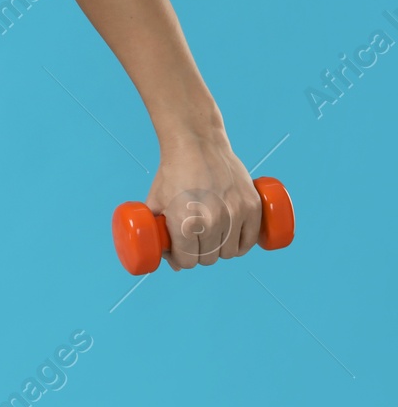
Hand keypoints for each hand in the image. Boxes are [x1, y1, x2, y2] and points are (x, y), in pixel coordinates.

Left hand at [144, 133, 261, 270]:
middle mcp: (212, 221)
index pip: (187, 261)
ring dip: (220, 251)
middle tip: (193, 243)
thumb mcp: (156, 201)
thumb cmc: (173, 173)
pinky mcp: (252, 206)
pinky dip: (241, 245)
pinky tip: (233, 242)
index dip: (180, 260)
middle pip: (208, 258)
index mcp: (185, 223)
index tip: (179, 254)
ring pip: (229, 252)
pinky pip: (249, 240)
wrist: (197, 144)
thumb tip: (170, 262)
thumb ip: (157, 231)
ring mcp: (235, 214)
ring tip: (212, 240)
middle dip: (198, 255)